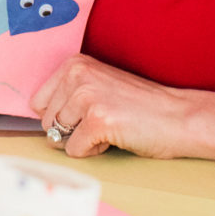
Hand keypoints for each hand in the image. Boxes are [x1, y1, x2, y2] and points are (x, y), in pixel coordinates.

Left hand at [31, 54, 195, 159]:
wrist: (178, 116)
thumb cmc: (139, 105)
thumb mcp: (98, 84)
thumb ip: (68, 92)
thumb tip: (36, 115)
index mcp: (74, 63)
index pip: (38, 102)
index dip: (62, 116)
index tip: (88, 112)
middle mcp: (77, 75)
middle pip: (47, 121)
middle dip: (71, 129)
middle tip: (103, 120)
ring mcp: (86, 96)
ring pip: (58, 136)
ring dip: (82, 140)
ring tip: (110, 127)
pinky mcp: (97, 121)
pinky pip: (74, 150)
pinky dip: (93, 151)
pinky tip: (115, 137)